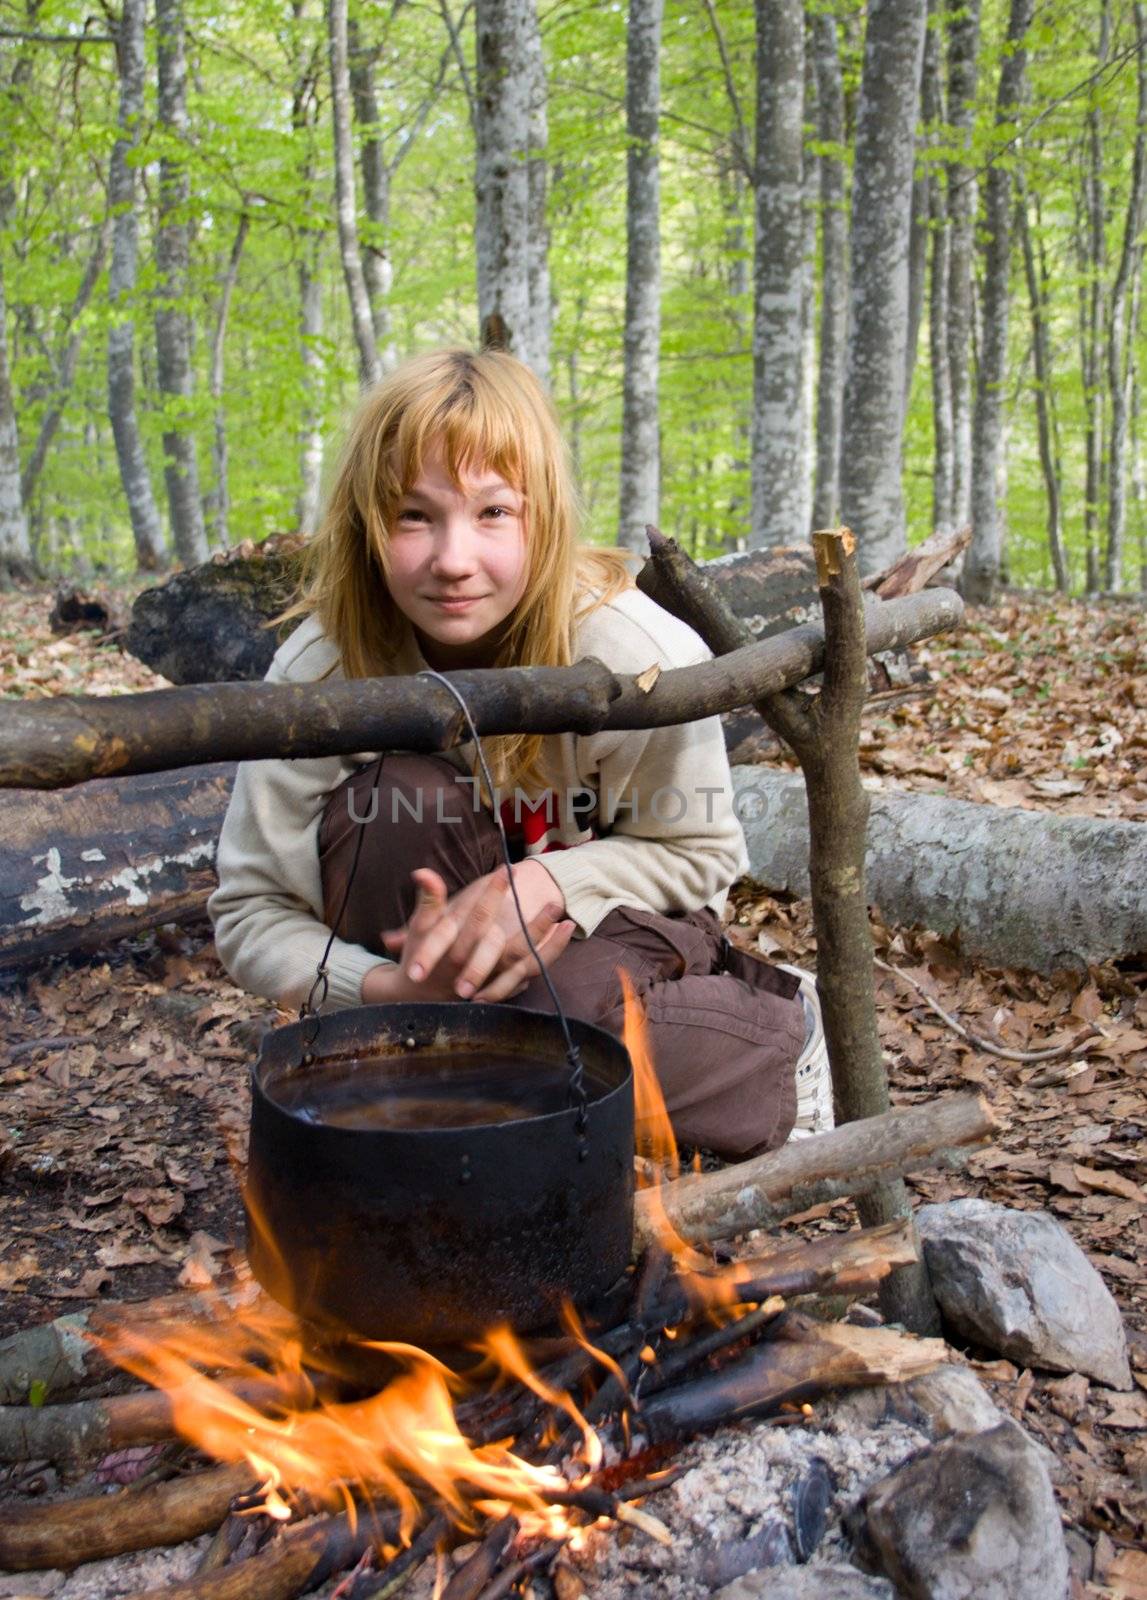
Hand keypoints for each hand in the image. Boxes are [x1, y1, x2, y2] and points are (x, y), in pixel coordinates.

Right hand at [362, 866, 573, 1003]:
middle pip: (510, 948)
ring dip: (550, 945)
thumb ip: (429, 901)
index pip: (478, 918)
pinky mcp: (502, 989)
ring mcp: (492, 982)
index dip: (492, 893)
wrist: (421, 997)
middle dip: (535, 925)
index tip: (507, 870)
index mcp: (456, 949)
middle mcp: (477, 969)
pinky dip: (546, 958)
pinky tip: (562, 939)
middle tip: (555, 902)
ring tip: (569, 923)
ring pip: (526, 965)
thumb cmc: (421, 959)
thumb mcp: (420, 930)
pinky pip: (529, 976)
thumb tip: (423, 872)